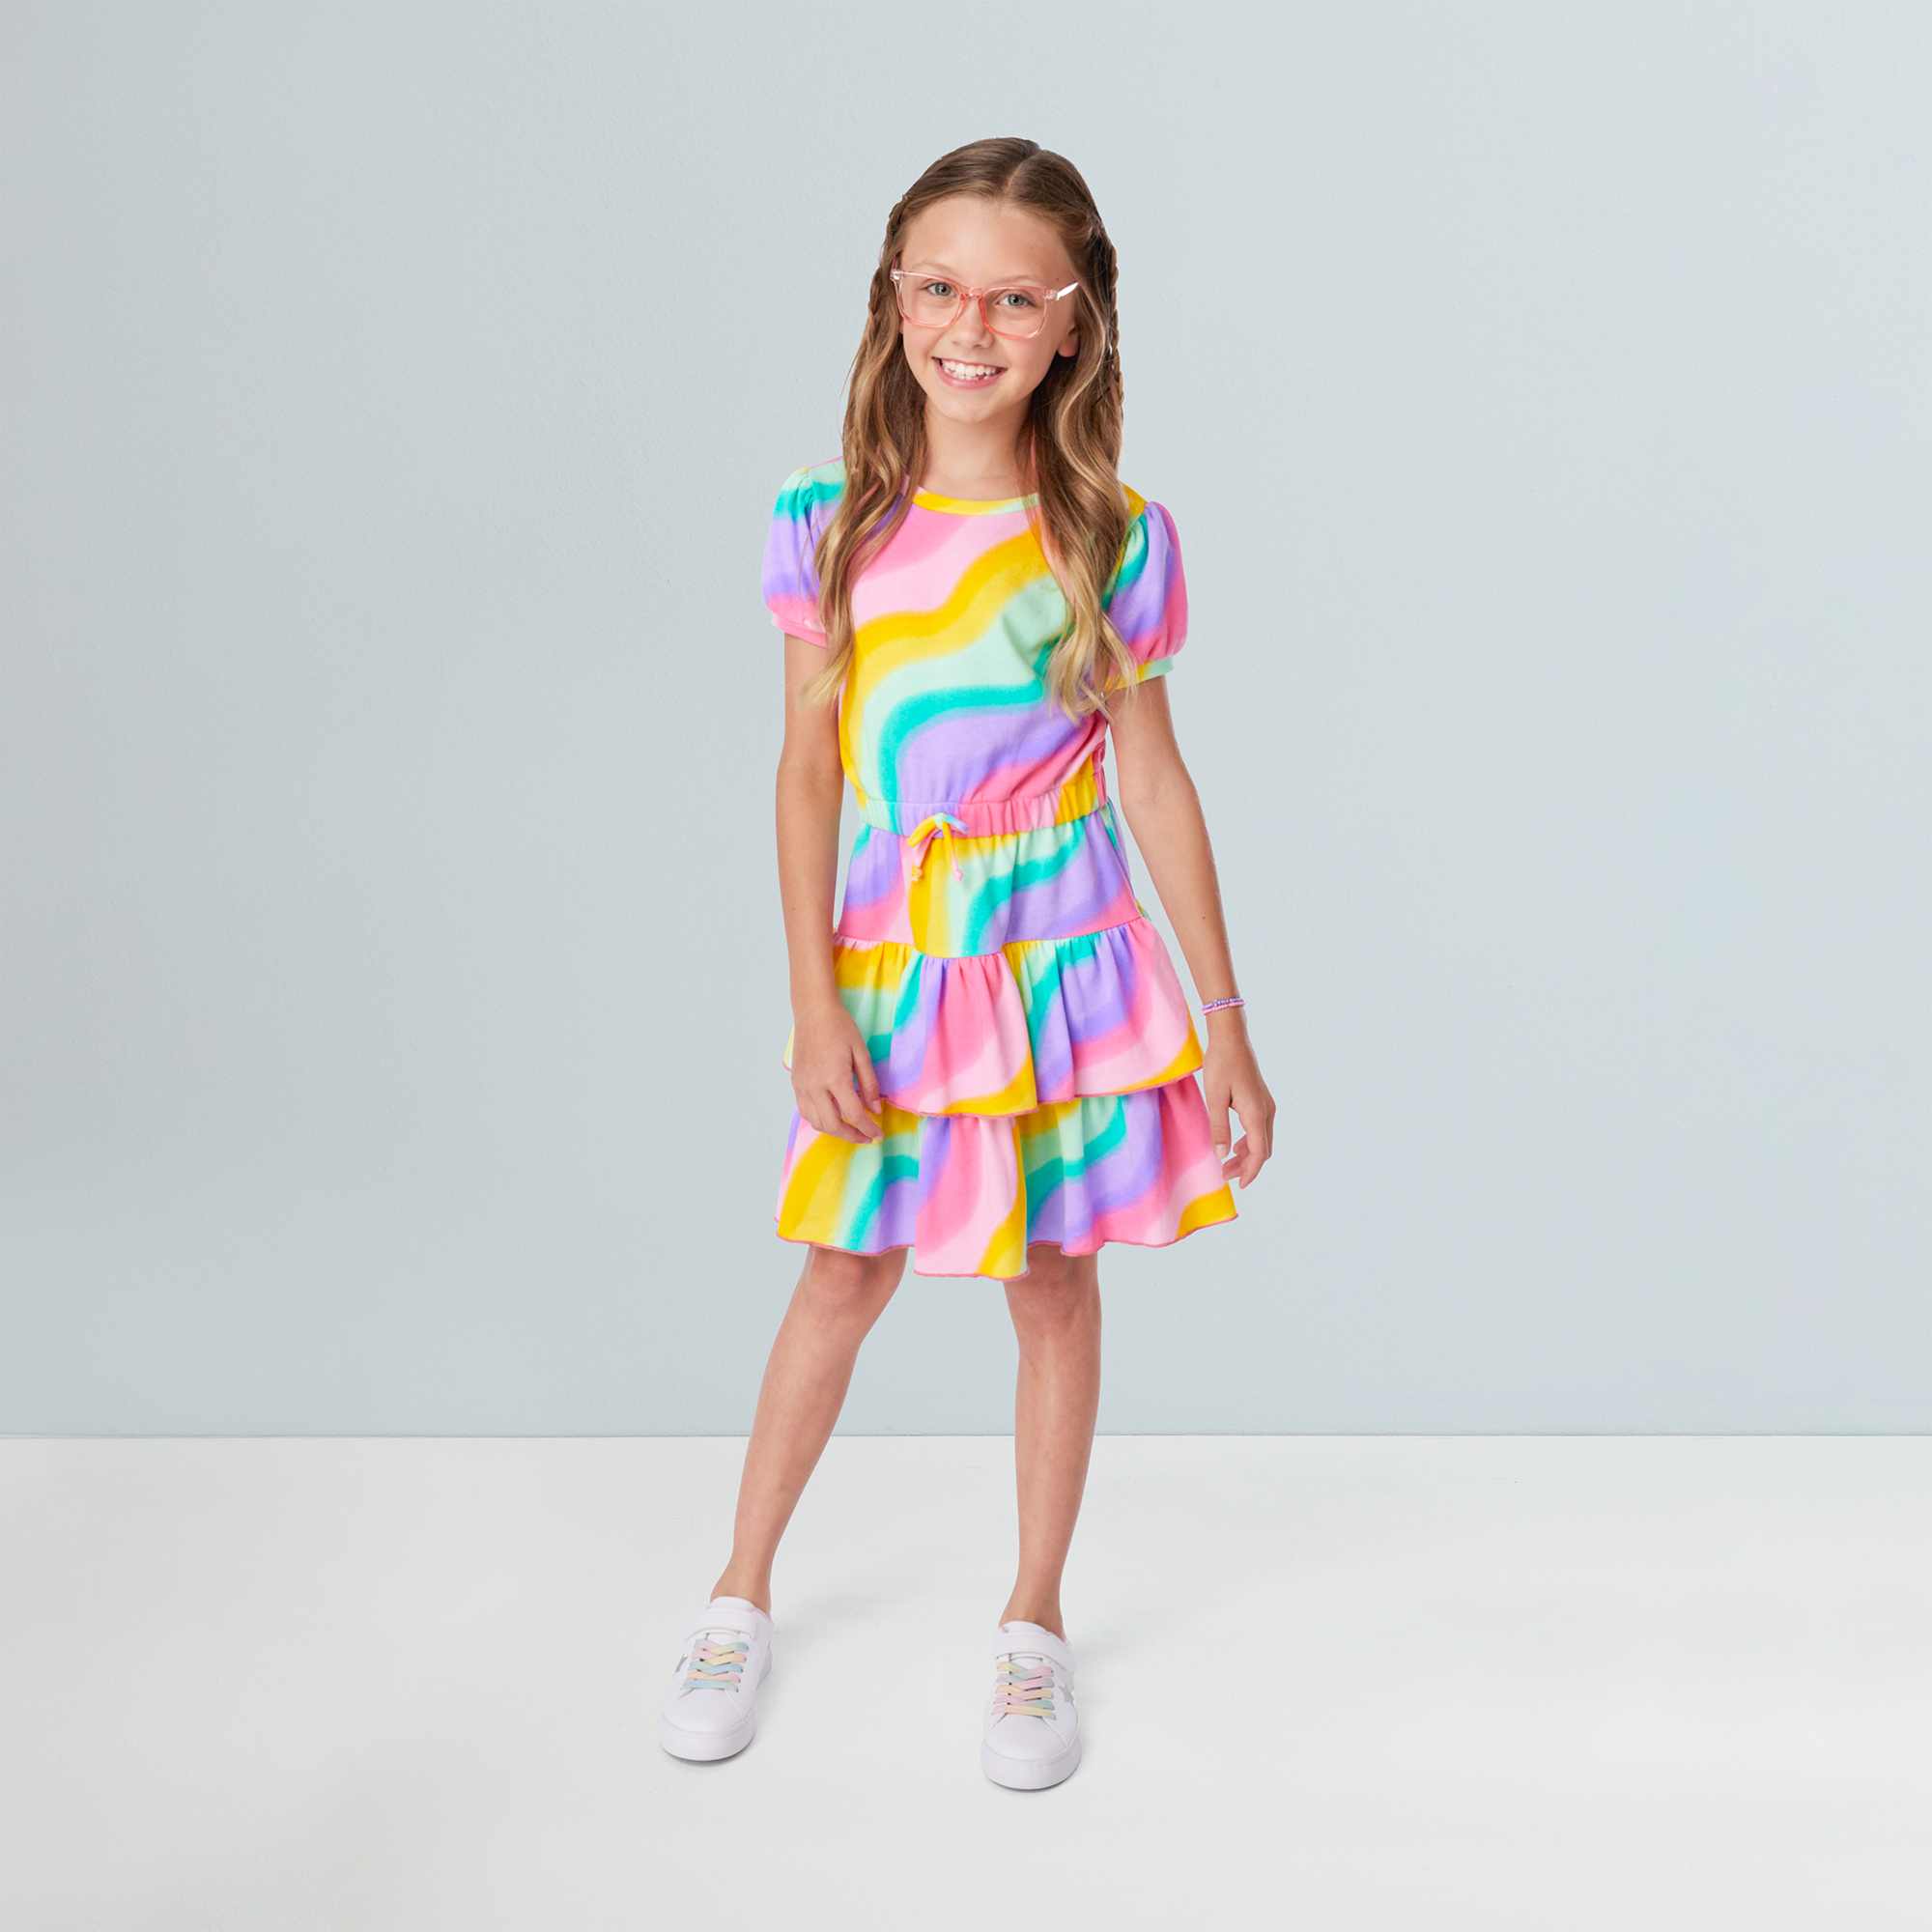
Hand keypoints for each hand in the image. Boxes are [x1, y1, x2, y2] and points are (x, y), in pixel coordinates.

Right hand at [791, 1000, 885, 1143]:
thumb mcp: (862, 1054)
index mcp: (835, 1078)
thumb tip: (875, 1109)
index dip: (869, 1129)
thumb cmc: (840, 1028)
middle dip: (852, 1136)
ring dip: (835, 1130)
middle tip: (867, 1136)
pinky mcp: (796, 1083)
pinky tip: (832, 1115)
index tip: (878, 1134)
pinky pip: (806, 1112)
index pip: (854, 1115)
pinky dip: (820, 1120)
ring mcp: (802, 1086)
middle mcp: (815, 1086)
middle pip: (833, 1126)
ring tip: (851, 1128)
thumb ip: (869, 1084)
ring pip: (816, 1122)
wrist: (813, 1012)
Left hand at [1202, 1017, 1274, 1188]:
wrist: (1231, 1038)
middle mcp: (1267, 1111)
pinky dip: (1249, 1141)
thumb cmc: (1221, 1064)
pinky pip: (1259, 1128)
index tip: (1239, 1185)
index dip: (1250, 1171)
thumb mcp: (1214, 1097)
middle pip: (1262, 1149)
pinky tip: (1234, 1144)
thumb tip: (1221, 1155)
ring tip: (1226, 1164)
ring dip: (1247, 1154)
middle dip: (1246, 1166)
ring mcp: (1266, 1105)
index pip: (1259, 1152)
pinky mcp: (1261, 1100)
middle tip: (1225, 1176)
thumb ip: (1218, 1127)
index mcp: (1256, 1113)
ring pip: (1262, 1139)